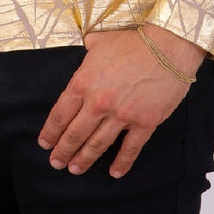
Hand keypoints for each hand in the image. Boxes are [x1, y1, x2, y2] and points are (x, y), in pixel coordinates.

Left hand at [38, 25, 205, 178]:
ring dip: (84, 159)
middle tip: (56, 163)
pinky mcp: (144, 123)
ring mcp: (121, 115)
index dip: (50, 132)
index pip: (60, 114)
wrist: (168, 45)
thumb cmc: (134, 41)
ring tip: (75, 169)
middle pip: (74, 134)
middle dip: (63, 151)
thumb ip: (89, 48)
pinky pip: (130, 149)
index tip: (45, 143)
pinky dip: (121, 163)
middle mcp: (98, 102)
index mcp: (83, 82)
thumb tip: (86, 44)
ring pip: (97, 145)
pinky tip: (114, 173)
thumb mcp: (102, 40)